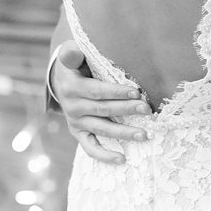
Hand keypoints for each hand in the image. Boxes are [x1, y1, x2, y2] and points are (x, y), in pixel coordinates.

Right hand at [50, 42, 149, 164]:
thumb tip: (71, 51)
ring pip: (102, 129)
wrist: (62, 81)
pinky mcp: (79, 133)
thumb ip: (73, 54)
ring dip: (123, 133)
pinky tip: (122, 159)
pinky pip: (90, 147)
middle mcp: (72, 107)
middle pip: (104, 110)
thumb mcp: (73, 56)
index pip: (97, 91)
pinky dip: (104, 155)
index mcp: (72, 88)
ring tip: (144, 135)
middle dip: (127, 110)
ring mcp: (76, 122)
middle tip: (148, 110)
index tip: (137, 93)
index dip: (117, 92)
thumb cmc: (77, 66)